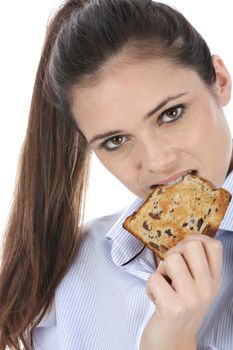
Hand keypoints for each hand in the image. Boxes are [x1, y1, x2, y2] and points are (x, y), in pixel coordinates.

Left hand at [140, 235, 222, 349]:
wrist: (172, 343)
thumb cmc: (180, 309)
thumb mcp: (196, 287)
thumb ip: (196, 265)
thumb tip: (184, 239)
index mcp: (214, 280)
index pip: (213, 245)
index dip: (195, 239)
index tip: (184, 249)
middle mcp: (207, 289)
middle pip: (191, 245)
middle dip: (174, 252)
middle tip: (170, 269)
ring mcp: (191, 299)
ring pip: (171, 259)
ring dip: (161, 270)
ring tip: (164, 285)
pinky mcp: (172, 308)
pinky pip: (153, 278)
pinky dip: (150, 287)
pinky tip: (156, 298)